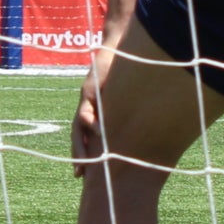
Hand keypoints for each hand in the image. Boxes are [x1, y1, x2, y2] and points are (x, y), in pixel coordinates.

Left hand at [72, 45, 115, 174]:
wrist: (117, 48)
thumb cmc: (124, 71)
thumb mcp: (124, 96)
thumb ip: (125, 113)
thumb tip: (145, 134)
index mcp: (94, 111)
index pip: (86, 137)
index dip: (84, 154)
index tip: (82, 175)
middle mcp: (87, 107)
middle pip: (78, 136)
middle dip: (79, 155)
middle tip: (79, 175)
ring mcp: (86, 99)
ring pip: (79, 126)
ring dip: (80, 144)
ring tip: (83, 161)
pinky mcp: (88, 89)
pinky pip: (87, 107)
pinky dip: (89, 119)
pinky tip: (94, 130)